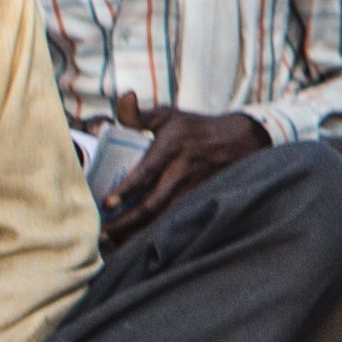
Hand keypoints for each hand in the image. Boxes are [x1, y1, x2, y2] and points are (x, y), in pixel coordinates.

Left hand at [100, 94, 265, 235]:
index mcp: (171, 147)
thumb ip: (139, 113)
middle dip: (125, 222)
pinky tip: (136, 243)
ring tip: (113, 243)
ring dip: (137, 233)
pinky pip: (173, 222)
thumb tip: (123, 98)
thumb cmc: (195, 129)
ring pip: (162, 218)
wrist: (240, 142)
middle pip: (152, 204)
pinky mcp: (198, 202)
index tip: (107, 202)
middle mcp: (182, 171)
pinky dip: (154, 235)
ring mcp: (192, 190)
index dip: (127, 189)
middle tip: (101, 232)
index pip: (147, 171)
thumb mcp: (168, 115)